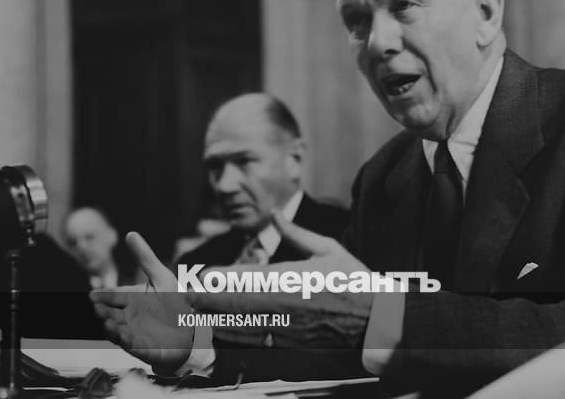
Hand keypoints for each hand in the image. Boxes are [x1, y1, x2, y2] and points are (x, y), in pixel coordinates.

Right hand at [90, 232, 193, 370]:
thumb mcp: (161, 277)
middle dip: (104, 312)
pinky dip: (128, 342)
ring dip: (111, 329)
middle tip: (97, 308)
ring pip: (118, 332)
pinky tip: (125, 337)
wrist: (190, 327)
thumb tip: (130, 234)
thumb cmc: (172, 300)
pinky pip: (134, 347)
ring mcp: (134, 334)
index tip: (93, 294)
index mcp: (129, 300)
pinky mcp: (144, 348)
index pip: (113, 296)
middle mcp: (127, 317)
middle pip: (111, 314)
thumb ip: (145, 258)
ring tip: (107, 323)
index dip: (103, 296)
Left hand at [188, 214, 372, 349]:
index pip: (242, 279)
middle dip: (207, 301)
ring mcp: (285, 331)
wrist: (376, 320)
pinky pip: (256, 348)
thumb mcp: (328, 250)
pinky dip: (238, 342)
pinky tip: (227, 337)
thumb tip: (275, 214)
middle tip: (188, 298)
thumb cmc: (354, 282)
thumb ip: (296, 233)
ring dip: (216, 322)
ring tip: (199, 316)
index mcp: (289, 278)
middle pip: (232, 306)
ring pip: (239, 330)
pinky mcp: (291, 351)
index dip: (217, 279)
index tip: (203, 277)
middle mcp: (283, 306)